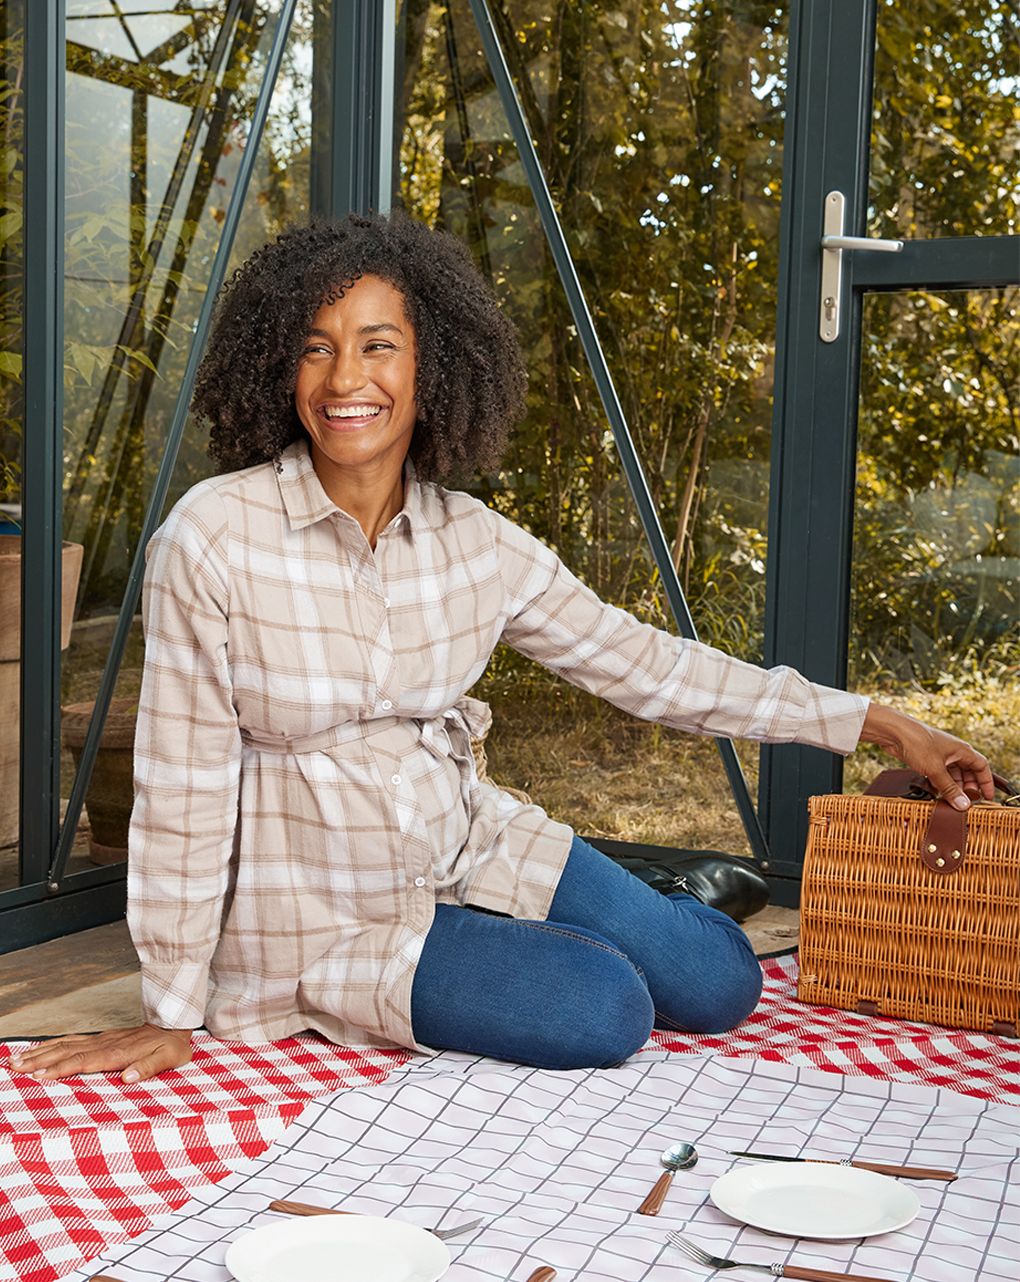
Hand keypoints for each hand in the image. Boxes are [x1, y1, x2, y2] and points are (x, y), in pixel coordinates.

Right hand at [8, 1023, 192, 1082]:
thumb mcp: (167, 1058)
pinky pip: (71, 1040)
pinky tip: (39, 1048)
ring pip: (64, 1045)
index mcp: (116, 1053)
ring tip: (17, 1058)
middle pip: (66, 1052)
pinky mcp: (100, 1038)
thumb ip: (148, 1068)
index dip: (61, 1068)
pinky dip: (53, 1044)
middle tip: (14, 1066)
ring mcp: (100, 1039)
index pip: (83, 1061)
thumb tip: (127, 1078)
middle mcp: (103, 1044)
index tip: (39, 1075)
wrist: (174, 1023)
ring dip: (40, 1052)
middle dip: (39, 1060)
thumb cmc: (171, 1045)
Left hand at [858, 703, 993, 810]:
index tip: (987, 797)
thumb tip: (963, 804)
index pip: (982, 766)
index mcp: (962, 750)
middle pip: (968, 772)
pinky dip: (941, 784)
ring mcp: (940, 755)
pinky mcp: (927, 759)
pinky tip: (937, 793)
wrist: (894, 732)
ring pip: (953, 774)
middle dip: (969, 787)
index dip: (986, 782)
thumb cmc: (917, 742)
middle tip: (966, 802)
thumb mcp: (936, 770)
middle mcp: (953, 752)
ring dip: (954, 787)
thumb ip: (949, 788)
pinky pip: (940, 774)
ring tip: (952, 801)